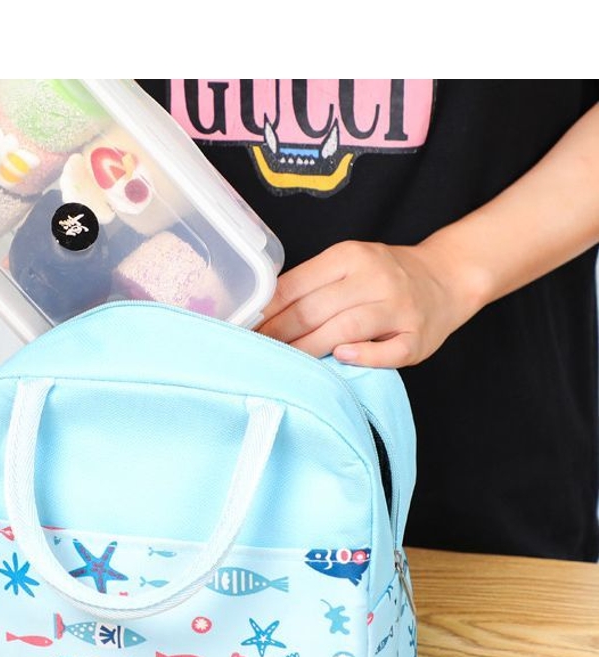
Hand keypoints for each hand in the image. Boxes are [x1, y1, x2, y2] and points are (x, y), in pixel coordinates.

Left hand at [256, 240, 480, 367]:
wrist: (447, 277)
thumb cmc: (385, 276)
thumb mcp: (348, 265)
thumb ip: (311, 284)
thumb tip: (262, 314)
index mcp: (350, 256)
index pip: (296, 286)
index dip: (266, 312)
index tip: (244, 331)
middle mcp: (375, 278)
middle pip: (314, 310)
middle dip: (279, 335)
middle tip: (255, 353)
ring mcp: (398, 308)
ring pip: (344, 329)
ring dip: (308, 350)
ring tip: (284, 364)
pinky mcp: (416, 337)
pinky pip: (387, 351)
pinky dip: (362, 356)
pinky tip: (341, 359)